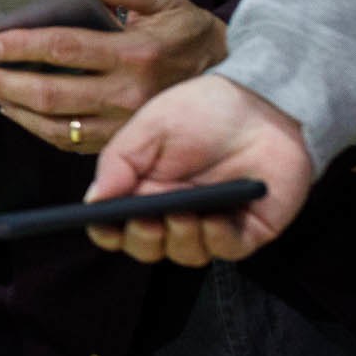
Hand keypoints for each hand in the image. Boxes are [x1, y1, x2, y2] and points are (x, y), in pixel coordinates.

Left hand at [0, 0, 226, 154]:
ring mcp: (124, 125)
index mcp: (136, 53)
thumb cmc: (189, 34)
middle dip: (3, 83)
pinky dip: (37, 129)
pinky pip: (70, 143)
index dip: (21, 47)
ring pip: (56, 126)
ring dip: (14, 109)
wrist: (229, 79)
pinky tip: (17, 112)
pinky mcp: (121, 143)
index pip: (64, 49)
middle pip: (51, 94)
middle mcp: (128, 94)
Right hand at [84, 75, 314, 265]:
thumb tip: (93, 199)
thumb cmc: (203, 111)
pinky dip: (217, 239)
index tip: (105, 225)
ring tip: (183, 213)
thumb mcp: (150, 126)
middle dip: (142, 239)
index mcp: (143, 190)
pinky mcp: (246, 229)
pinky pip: (226, 249)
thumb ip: (118, 162)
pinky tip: (214, 218)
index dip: (107, 232)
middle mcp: (173, 212)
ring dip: (180, 239)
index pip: (116, 225)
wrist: (262, 101)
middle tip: (147, 219)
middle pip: (147, 247)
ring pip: (185, 254)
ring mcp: (210, 224)